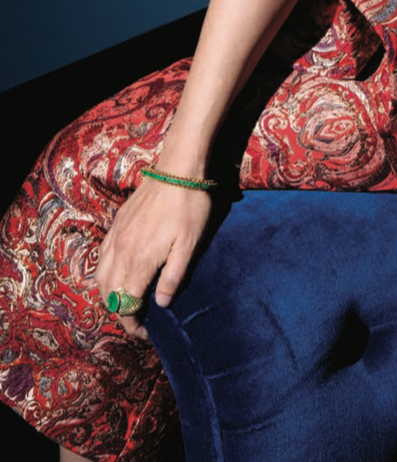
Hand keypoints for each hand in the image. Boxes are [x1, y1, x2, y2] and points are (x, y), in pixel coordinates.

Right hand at [92, 175, 212, 338]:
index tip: (146, 334)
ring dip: (110, 295)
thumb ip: (173, 277)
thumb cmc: (189, 207)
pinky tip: (118, 274)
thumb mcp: (189, 245)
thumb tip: (161, 304)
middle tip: (138, 320)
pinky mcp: (117, 224)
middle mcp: (120, 252)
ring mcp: (115, 236)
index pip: (127, 305)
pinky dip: (105, 274)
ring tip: (127, 302)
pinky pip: (102, 257)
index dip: (133, 324)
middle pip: (109, 295)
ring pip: (101, 277)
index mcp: (138, 261)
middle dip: (120, 313)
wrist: (178, 169)